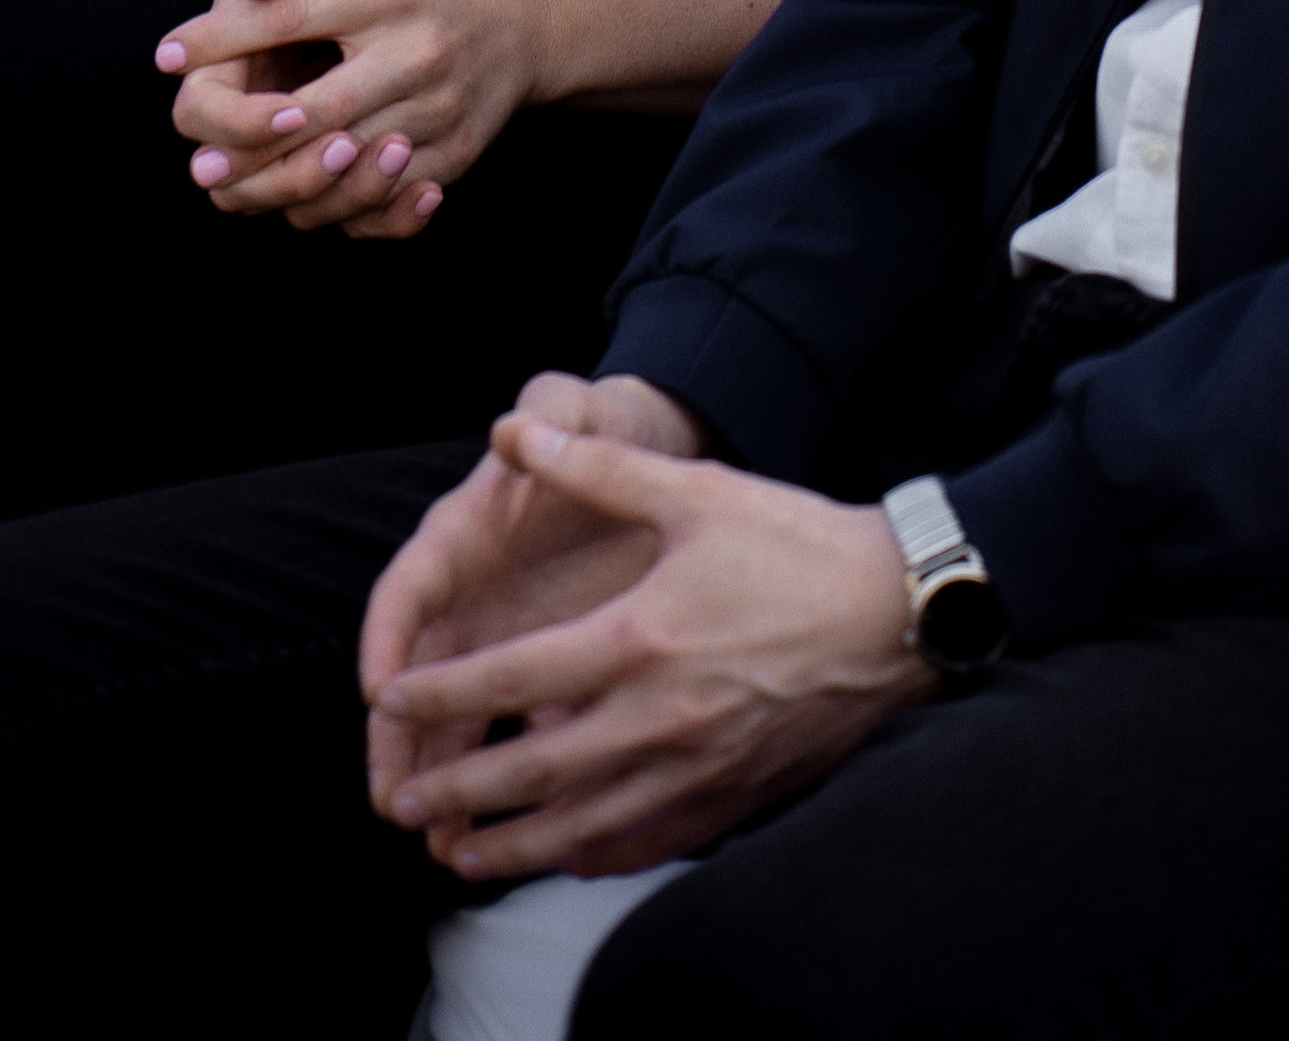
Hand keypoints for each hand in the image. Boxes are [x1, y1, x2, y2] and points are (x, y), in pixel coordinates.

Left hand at [154, 0, 540, 237]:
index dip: (221, 36)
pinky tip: (293, 200)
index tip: (166, 52)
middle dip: (249, 138)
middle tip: (194, 157)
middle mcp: (415, 51)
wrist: (520, 16)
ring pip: (350, 165)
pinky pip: (387, 198)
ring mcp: (438, 108)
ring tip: (230, 187)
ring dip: (284, 184)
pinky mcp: (455, 152)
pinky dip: (338, 207)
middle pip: (319, 110)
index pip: (289, 16)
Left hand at [362, 374, 929, 881]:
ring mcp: (698, 770)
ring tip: (458, 853)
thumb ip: (595, 464)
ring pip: (584, 826)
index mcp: (639, 640)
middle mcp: (659, 720)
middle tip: (403, 803)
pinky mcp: (732, 799)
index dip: (444, 693)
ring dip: (513, 844)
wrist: (898, 615)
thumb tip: (511, 432)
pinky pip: (647, 845)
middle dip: (460, 791)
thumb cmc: (796, 545)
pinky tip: (565, 854)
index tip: (390, 701)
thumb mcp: (693, 489)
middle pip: (535, 772)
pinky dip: (593, 856)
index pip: (515, 679)